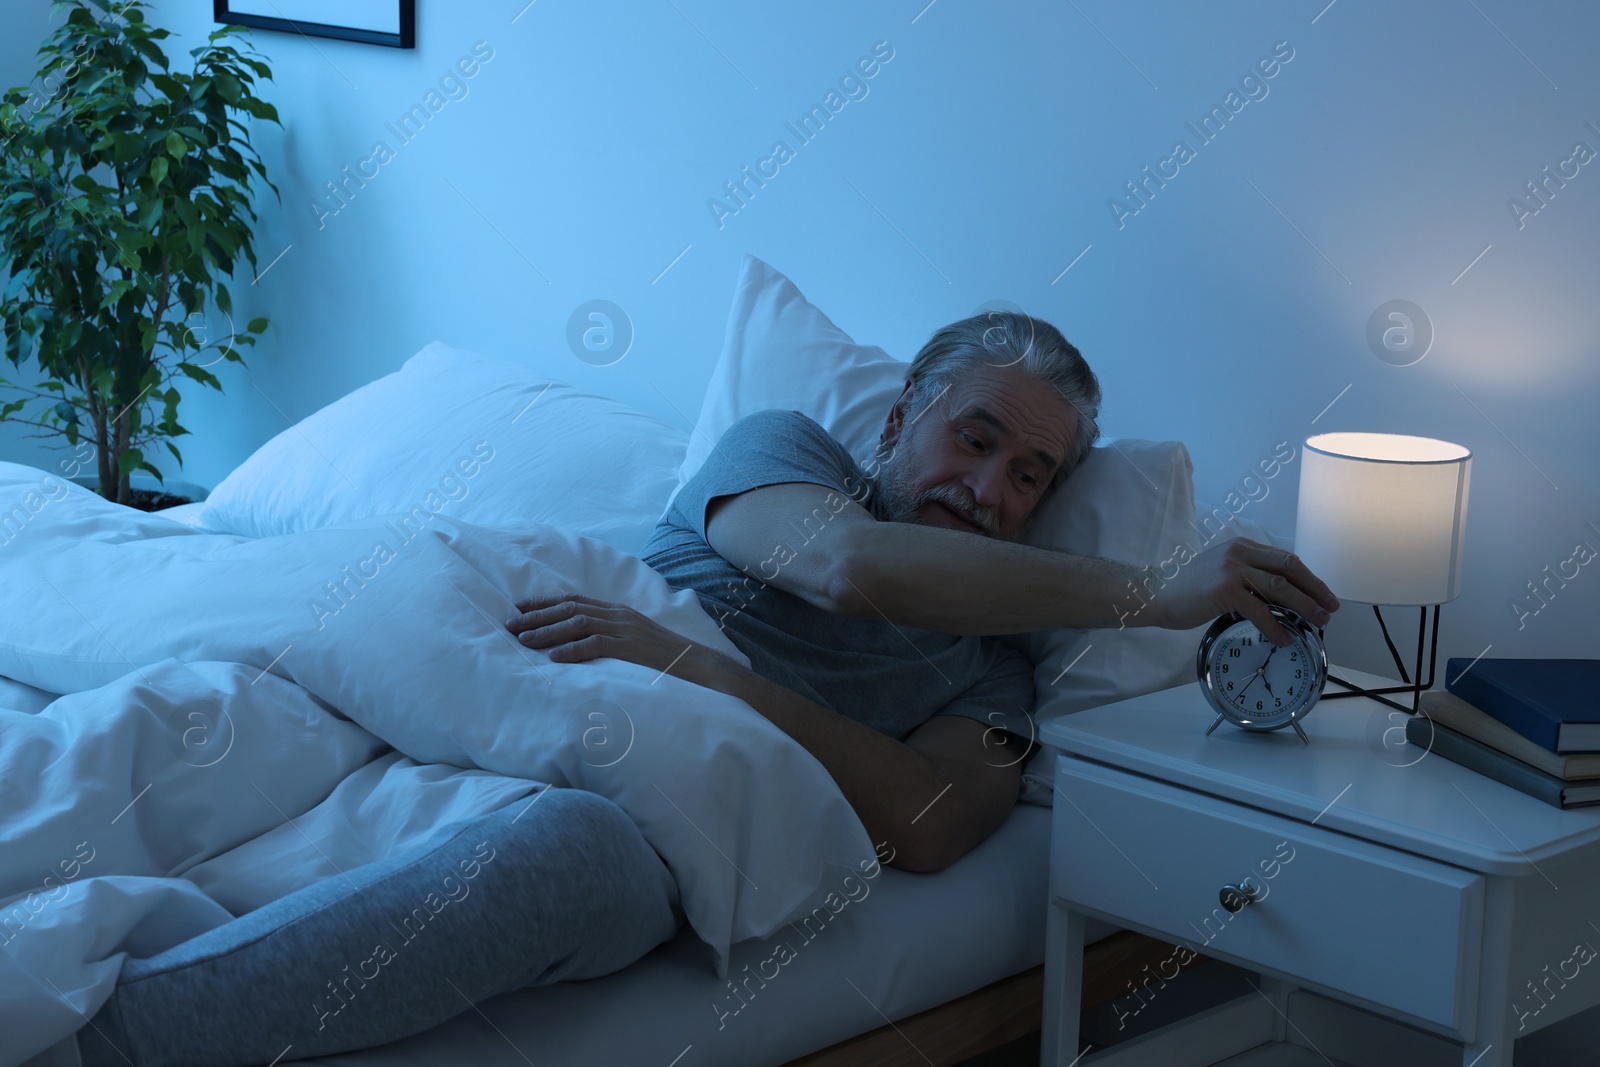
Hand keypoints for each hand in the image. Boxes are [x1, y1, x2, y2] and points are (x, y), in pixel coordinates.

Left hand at [505, 592, 711, 678]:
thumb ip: (609, 637)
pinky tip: (555, 658)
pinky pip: (597, 645)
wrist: (700, 666)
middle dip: (537, 616)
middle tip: (510, 624)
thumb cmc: (665, 660)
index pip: (574, 600)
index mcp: (618, 611)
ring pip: (578, 623)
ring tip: (524, 640)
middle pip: (570, 609)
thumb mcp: (634, 642)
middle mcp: (619, 614)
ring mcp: (626, 629)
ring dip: (548, 631)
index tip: (519, 608)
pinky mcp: (633, 648)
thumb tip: (578, 644)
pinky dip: (573, 650)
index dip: (544, 603)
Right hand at [1161, 538, 1339, 646]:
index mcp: (1242, 545)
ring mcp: (1232, 570)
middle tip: (1330, 607)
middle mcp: (1239, 553)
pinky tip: (1283, 638)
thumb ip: (1248, 573)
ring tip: (1317, 621)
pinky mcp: (1224, 590)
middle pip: (1289, 567)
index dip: (1309, 577)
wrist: (1158, 594)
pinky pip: (1260, 611)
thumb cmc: (1190, 588)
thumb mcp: (1223, 570)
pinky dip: (1276, 627)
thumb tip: (1281, 594)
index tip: (1323, 594)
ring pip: (1280, 588)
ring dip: (1304, 607)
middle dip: (1315, 589)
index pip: (1285, 558)